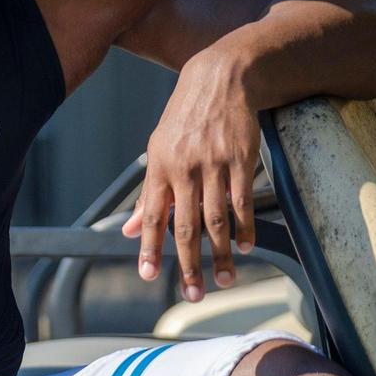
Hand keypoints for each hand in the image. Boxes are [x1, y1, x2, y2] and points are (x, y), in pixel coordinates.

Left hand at [121, 53, 258, 301]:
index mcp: (160, 167)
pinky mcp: (241, 160)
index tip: (150, 276)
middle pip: (185, 226)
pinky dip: (243, 227)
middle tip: (192, 295)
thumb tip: (131, 231)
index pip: (153, 216)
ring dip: (219, 254)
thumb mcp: (158, 150)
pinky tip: (244, 248)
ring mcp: (214, 164)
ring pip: (215, 219)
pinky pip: (241, 201)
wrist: (220, 80)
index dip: (150, 248)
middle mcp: (184, 168)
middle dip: (188, 264)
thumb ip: (148, 194)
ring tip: (223, 281)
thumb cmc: (184, 120)